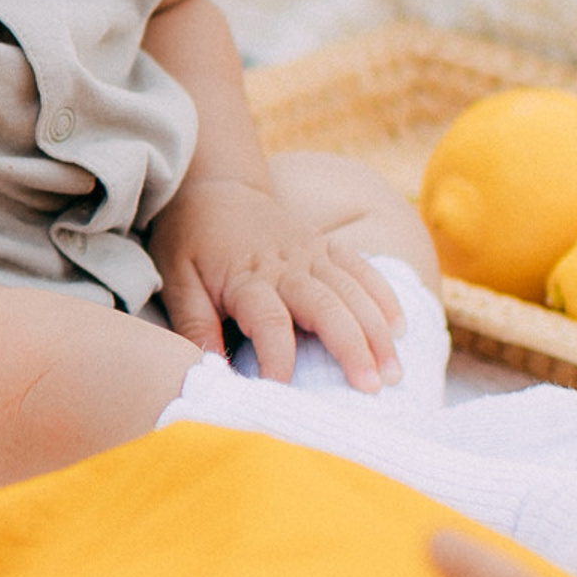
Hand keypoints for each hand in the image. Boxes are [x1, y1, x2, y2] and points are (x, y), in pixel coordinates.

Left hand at [149, 174, 403, 386]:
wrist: (212, 186)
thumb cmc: (190, 240)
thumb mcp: (177, 280)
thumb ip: (193, 323)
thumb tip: (207, 367)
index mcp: (246, 277)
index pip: (268, 321)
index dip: (277, 357)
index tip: (282, 390)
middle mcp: (285, 264)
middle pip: (325, 307)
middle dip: (351, 348)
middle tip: (371, 388)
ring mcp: (311, 252)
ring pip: (353, 291)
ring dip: (376, 331)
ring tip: (393, 372)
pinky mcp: (326, 245)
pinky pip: (362, 269)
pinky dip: (383, 296)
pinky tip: (400, 328)